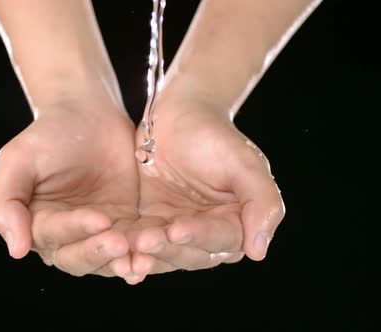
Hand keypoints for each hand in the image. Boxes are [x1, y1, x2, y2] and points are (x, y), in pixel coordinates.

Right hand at [0, 99, 138, 278]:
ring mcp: (98, 233)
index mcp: (36, 224)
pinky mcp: (126, 226)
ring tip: (140, 256)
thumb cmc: (48, 133)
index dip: (75, 230)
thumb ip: (6, 202)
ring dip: (122, 260)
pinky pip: (134, 247)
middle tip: (119, 241)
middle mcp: (66, 236)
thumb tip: (16, 250)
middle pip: (78, 258)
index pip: (53, 237)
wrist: (89, 114)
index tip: (98, 218)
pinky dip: (142, 254)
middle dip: (99, 252)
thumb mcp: (18, 159)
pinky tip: (151, 257)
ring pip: (107, 259)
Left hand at [129, 98, 284, 275]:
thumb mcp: (246, 163)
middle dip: (168, 249)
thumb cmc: (216, 134)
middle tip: (146, 241)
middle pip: (191, 253)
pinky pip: (141, 242)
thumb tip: (259, 251)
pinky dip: (130, 250)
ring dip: (147, 255)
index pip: (221, 238)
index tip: (177, 229)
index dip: (199, 236)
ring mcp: (178, 231)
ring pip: (164, 253)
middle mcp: (209, 234)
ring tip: (129, 250)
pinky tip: (118, 252)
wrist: (179, 114)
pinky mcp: (151, 224)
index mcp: (238, 223)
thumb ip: (262, 203)